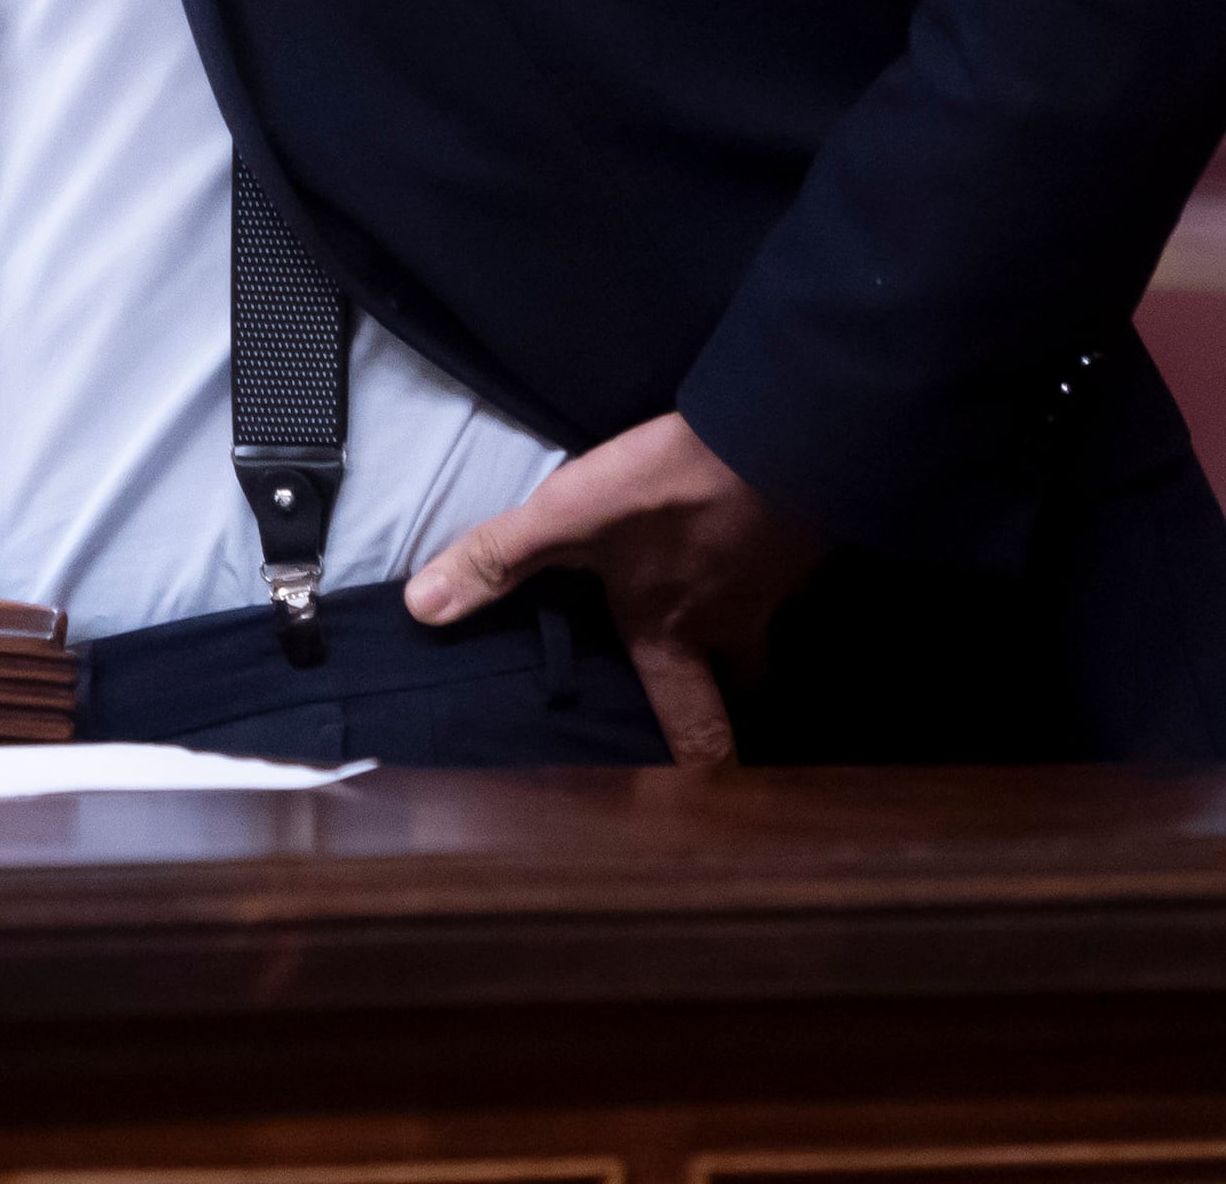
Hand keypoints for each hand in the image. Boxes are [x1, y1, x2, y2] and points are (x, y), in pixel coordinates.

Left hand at [405, 411, 821, 767]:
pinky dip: (759, 559)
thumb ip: (499, 558)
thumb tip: (422, 611)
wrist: (780, 430)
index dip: (695, 768)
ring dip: (738, 615)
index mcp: (672, 636)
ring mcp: (777, 581)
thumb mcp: (570, 516)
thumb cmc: (673, 490)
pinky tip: (735, 527)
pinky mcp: (802, 534)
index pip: (695, 731)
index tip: (687, 795)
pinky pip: (782, 568)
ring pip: (762, 621)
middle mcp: (733, 623)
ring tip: (705, 586)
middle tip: (695, 669)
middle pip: (742, 680)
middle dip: (724, 686)